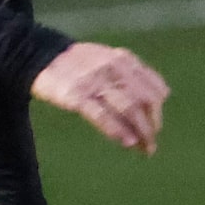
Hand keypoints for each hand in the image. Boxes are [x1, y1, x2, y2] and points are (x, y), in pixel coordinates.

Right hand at [32, 41, 168, 153]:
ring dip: (140, 132)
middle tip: (151, 145)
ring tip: (143, 148)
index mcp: (124, 60)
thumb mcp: (110, 58)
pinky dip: (117, 130)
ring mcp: (95, 81)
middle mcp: (114, 69)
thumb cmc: (79, 62)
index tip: (156, 129)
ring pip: (128, 108)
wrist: (40, 55)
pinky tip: (126, 141)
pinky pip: (102, 114)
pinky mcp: (77, 95)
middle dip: (152, 126)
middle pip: (145, 101)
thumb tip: (164, 93)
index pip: (153, 89)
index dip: (158, 112)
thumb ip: (134, 73)